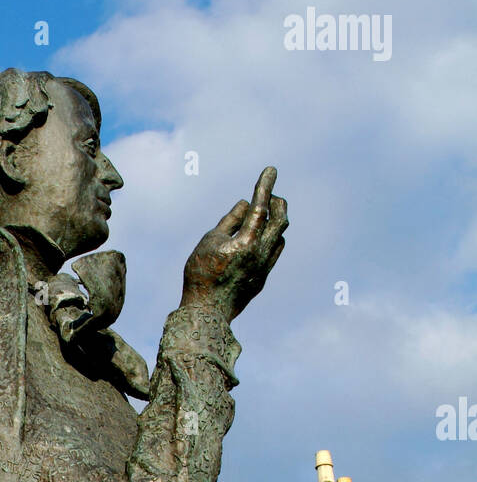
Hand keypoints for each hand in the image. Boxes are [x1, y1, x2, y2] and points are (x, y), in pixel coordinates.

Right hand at [180, 167, 287, 322]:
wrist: (206, 311)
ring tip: (261, 215)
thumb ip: (229, 220)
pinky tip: (259, 236)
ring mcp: (264, 267)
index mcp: (246, 242)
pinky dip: (270, 237)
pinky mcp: (262, 278)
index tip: (271, 169)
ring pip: (280, 236)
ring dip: (274, 221)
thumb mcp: (210, 240)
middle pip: (280, 220)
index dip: (265, 186)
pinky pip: (274, 251)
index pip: (261, 207)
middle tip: (270, 195)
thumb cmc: (201, 273)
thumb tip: (245, 204)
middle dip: (277, 202)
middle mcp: (260, 254)